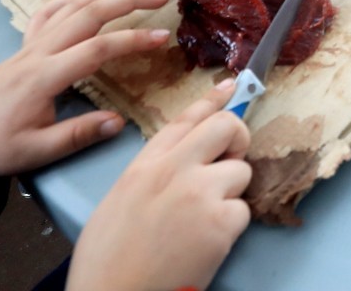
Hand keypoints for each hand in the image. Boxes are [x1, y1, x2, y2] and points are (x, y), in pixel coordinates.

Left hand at [0, 0, 171, 176]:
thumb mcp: (35, 151)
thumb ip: (77, 136)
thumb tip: (118, 122)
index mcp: (44, 77)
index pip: (96, 50)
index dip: (132, 40)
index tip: (162, 38)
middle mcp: (39, 52)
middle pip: (88, 13)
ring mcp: (30, 45)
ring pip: (72, 7)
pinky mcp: (24, 46)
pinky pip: (49, 13)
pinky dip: (71, 0)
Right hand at [67, 83, 252, 290]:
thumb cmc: (107, 262)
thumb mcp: (118, 202)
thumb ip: (151, 174)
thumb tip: (181, 161)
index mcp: (144, 166)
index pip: (185, 120)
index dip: (212, 101)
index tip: (231, 88)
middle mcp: (173, 170)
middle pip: (225, 128)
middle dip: (237, 139)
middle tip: (231, 161)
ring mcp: (200, 194)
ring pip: (240, 172)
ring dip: (230, 194)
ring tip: (203, 222)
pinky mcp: (221, 223)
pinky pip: (243, 211)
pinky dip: (231, 227)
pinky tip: (206, 246)